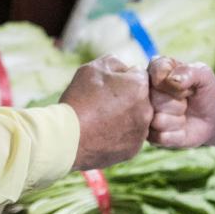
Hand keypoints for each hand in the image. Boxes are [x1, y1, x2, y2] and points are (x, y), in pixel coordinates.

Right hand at [61, 55, 151, 169]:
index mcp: (139, 87)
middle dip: (127, 98)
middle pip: (140, 98)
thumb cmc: (79, 99)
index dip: (122, 78)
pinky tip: (102, 134)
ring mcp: (141, 133)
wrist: (67, 137)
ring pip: (136, 119)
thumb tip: (125, 69)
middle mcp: (147, 110)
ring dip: (125, 117)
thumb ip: (115, 62)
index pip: (138, 75)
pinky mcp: (133, 150)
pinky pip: (130, 137)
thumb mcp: (93, 68)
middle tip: (103, 104)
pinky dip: (120, 135)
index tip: (107, 86)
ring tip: (101, 120)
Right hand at [147, 57, 214, 148]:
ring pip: (158, 120)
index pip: (156, 75)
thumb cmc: (204, 90)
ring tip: (182, 113)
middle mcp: (144, 92)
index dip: (177, 85)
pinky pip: (161, 137)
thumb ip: (189, 71)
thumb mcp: (203, 74)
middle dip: (177, 102)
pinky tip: (180, 128)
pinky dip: (177, 134)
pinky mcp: (151, 136)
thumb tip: (172, 81)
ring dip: (178, 119)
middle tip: (184, 101)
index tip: (186, 86)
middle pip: (154, 100)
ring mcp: (145, 114)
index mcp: (154, 70)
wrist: (213, 116)